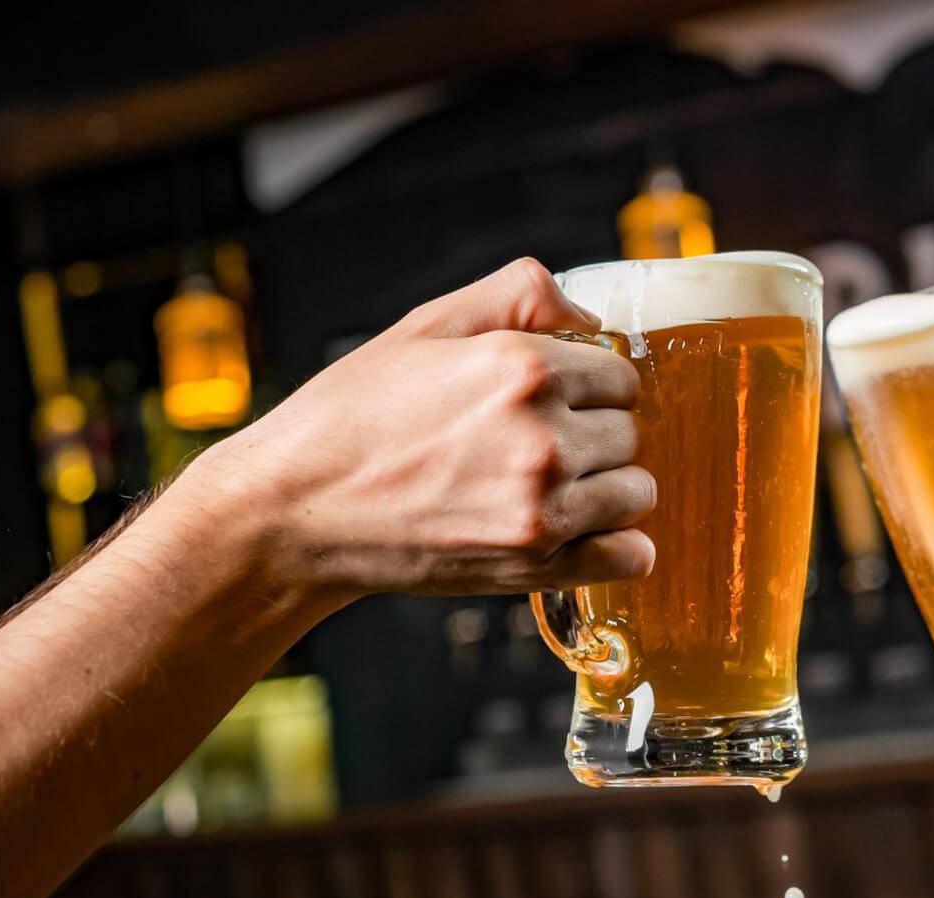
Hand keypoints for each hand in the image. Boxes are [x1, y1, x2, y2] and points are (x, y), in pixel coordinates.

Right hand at [189, 257, 657, 598]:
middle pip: (631, 431)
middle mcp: (543, 437)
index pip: (620, 374)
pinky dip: (618, 546)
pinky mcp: (535, 566)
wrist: (295, 512)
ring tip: (549, 488)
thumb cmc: (353, 417)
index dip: (589, 385)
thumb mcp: (428, 324)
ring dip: (606, 489)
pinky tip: (578, 533)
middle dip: (595, 434)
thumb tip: (592, 317)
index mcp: (524, 368)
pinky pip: (632, 555)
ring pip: (638, 491)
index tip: (555, 401)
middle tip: (537, 445)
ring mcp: (542, 508)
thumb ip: (520, 294)